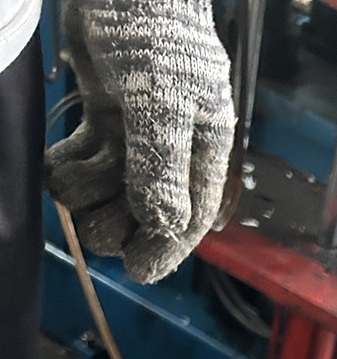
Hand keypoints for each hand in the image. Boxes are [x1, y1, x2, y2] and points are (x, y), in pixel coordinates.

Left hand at [46, 0, 234, 283]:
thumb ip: (161, 162)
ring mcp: (138, 136)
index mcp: (203, 148)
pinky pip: (89, 161)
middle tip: (90, 221)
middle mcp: (174, 149)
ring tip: (64, 180)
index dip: (165, 248)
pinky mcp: (106, 118)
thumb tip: (163, 224)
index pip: (191, 216)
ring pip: (114, 191)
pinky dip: (69, 169)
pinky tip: (52, 165)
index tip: (137, 269)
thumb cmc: (153, 30)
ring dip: (86, 196)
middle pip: (148, 212)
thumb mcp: (161, 97)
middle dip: (117, 222)